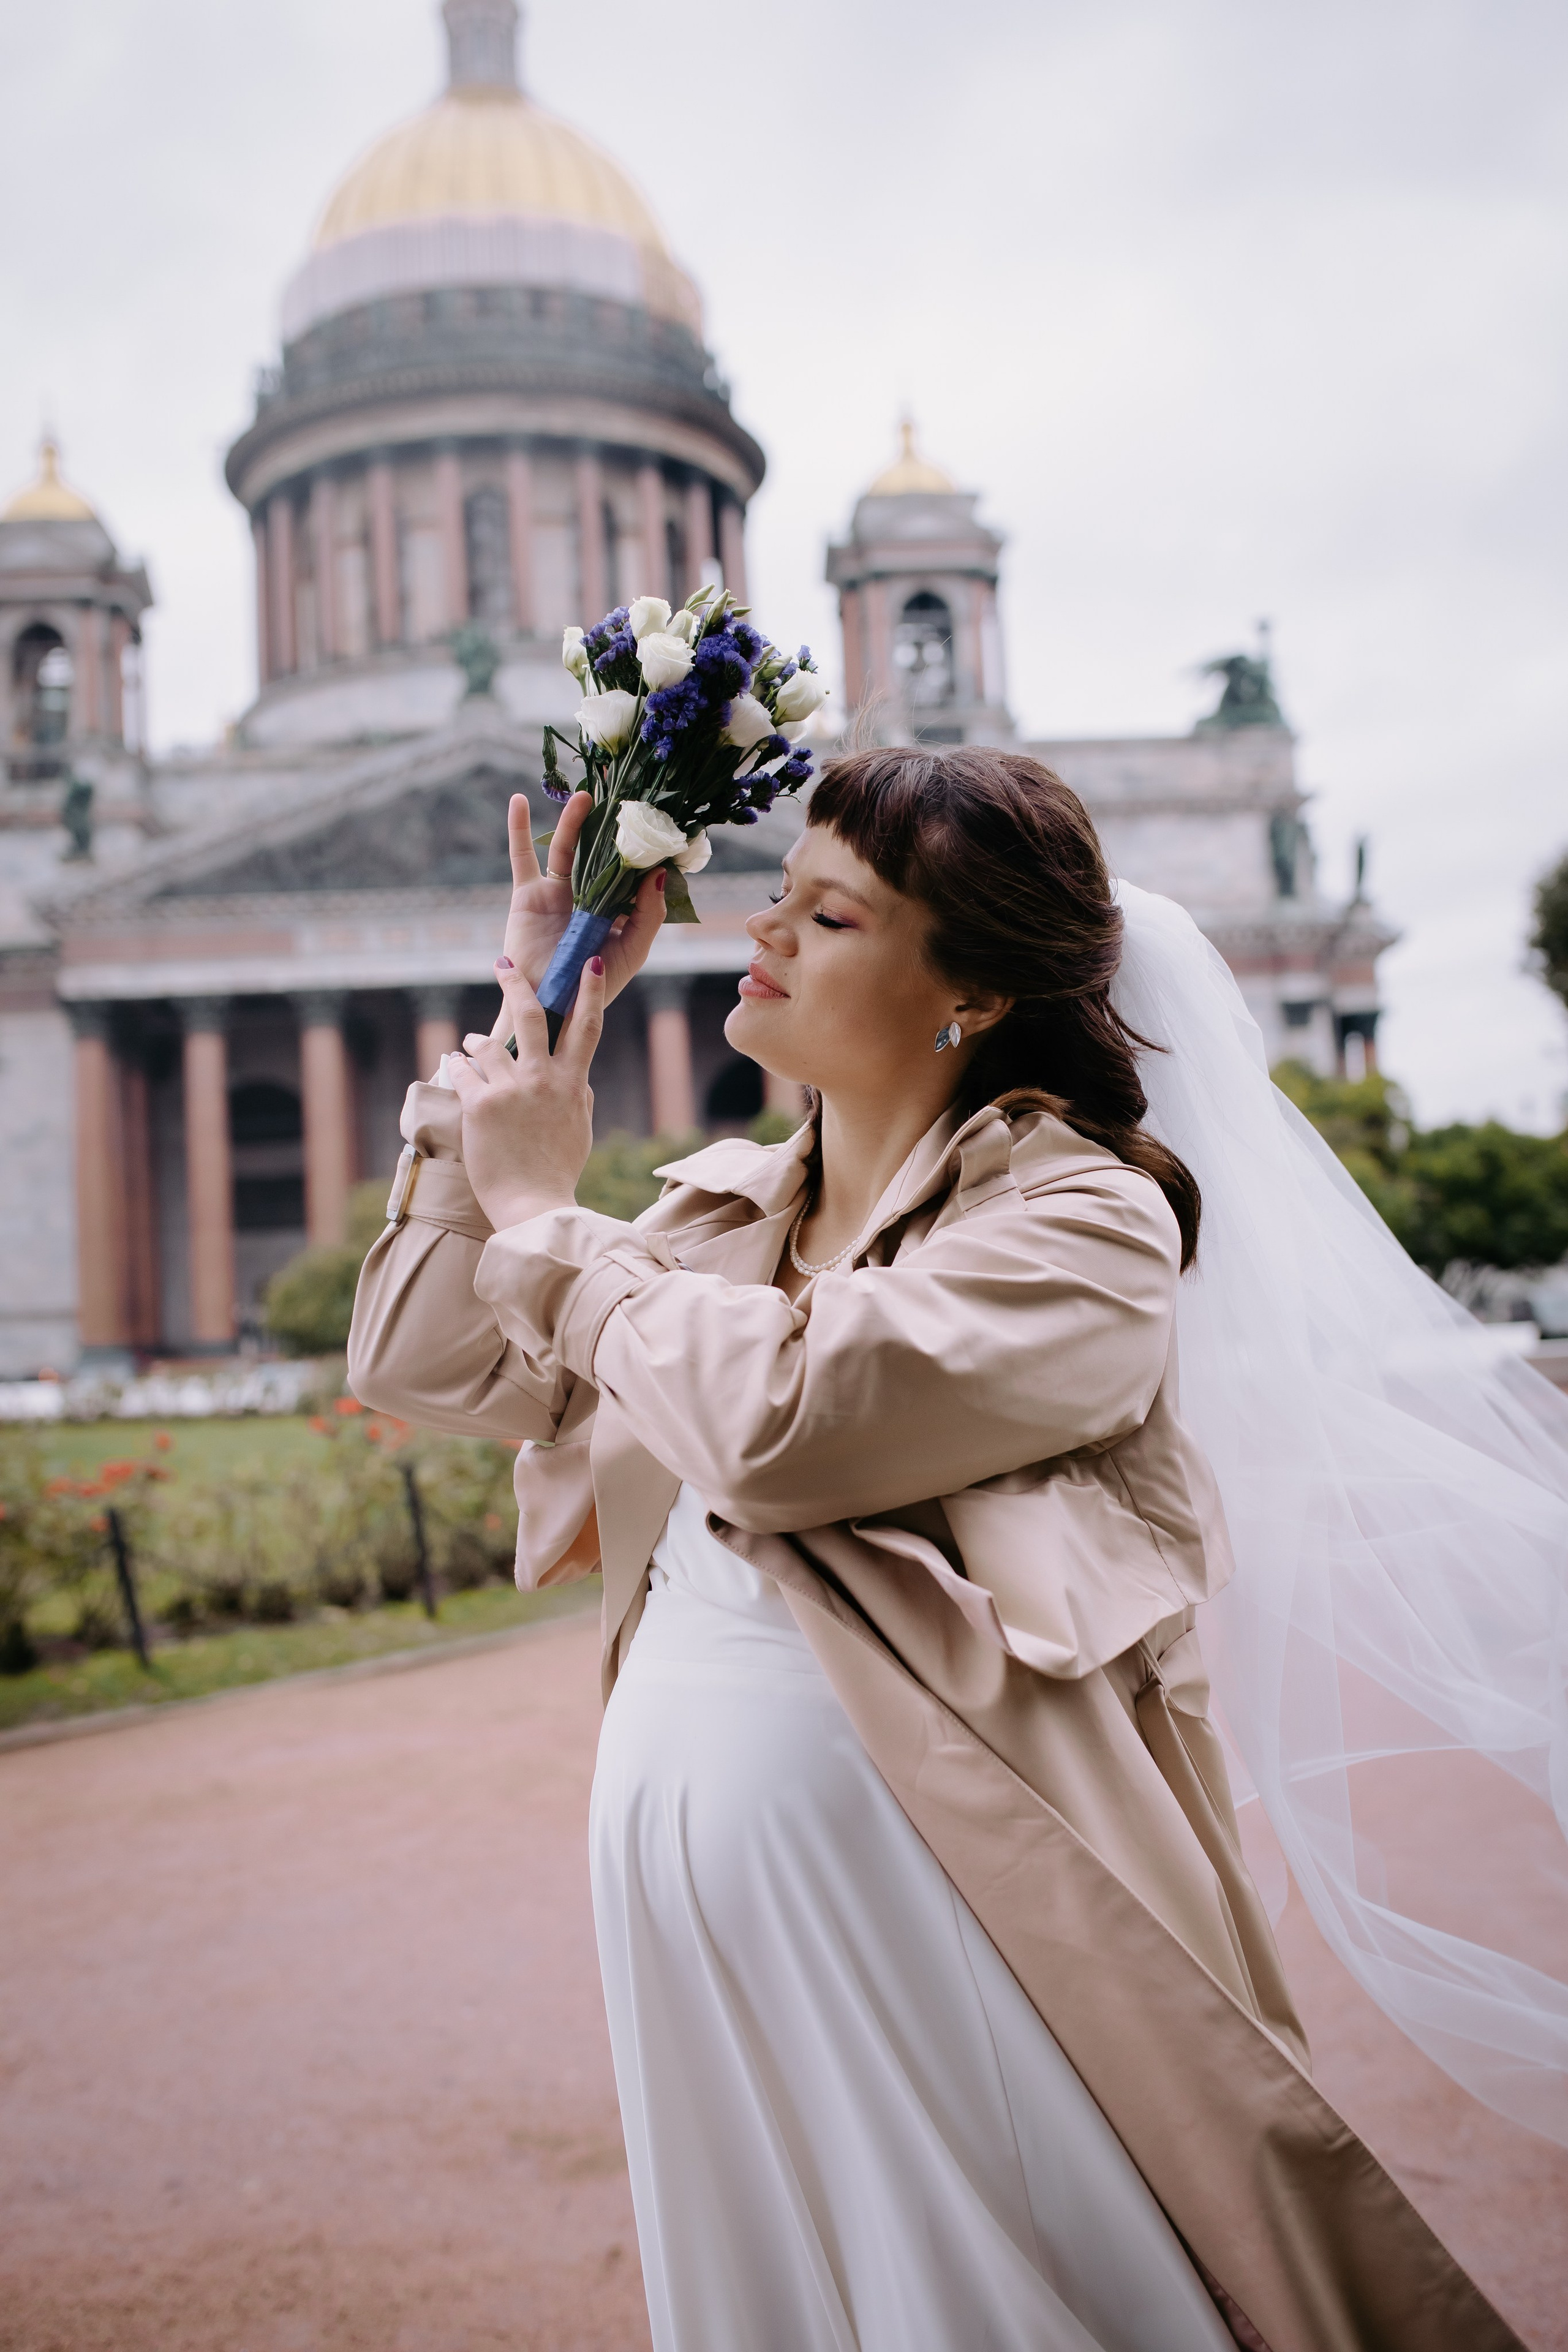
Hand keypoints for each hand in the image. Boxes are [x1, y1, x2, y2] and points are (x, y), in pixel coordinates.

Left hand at [449, 955, 604, 1230]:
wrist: (533, 1205)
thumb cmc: (557, 1171)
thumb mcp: (580, 1129)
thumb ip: (578, 1097)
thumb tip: (578, 1078)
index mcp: (573, 1083)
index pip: (588, 1027)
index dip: (592, 991)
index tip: (592, 963)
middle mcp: (544, 1079)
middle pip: (531, 1015)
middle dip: (516, 983)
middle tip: (504, 964)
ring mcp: (511, 1090)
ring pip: (487, 1043)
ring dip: (475, 1040)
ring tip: (467, 1044)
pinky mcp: (481, 1105)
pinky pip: (463, 1071)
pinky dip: (457, 1065)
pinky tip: (453, 1063)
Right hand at [493, 792, 664, 1036]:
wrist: (548, 1008)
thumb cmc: (593, 988)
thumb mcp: (631, 952)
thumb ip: (648, 915)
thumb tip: (658, 874)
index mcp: (614, 909)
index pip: (629, 870)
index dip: (640, 848)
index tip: (657, 822)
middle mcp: (586, 896)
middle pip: (597, 851)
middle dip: (608, 825)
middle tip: (623, 796)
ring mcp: (556, 893)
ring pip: (565, 847)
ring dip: (573, 820)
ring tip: (586, 794)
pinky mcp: (528, 895)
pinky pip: (522, 857)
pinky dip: (517, 828)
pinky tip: (518, 800)